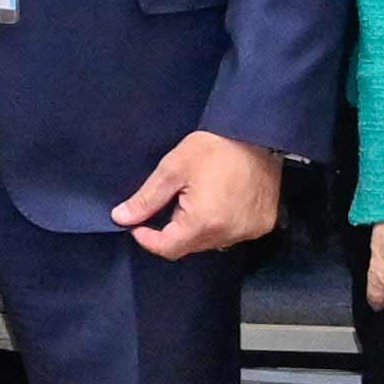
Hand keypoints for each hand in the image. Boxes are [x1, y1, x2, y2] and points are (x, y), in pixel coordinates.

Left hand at [116, 130, 283, 259]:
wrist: (259, 134)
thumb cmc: (214, 148)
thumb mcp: (173, 168)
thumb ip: (147, 198)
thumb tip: (121, 218)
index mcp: (203, 223)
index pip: (168, 248)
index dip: (148, 239)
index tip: (138, 226)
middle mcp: (228, 234)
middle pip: (189, 246)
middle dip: (173, 231)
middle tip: (172, 201)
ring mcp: (248, 232)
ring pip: (210, 242)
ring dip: (197, 229)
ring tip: (197, 199)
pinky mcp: (262, 225)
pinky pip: (232, 234)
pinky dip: (220, 225)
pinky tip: (219, 203)